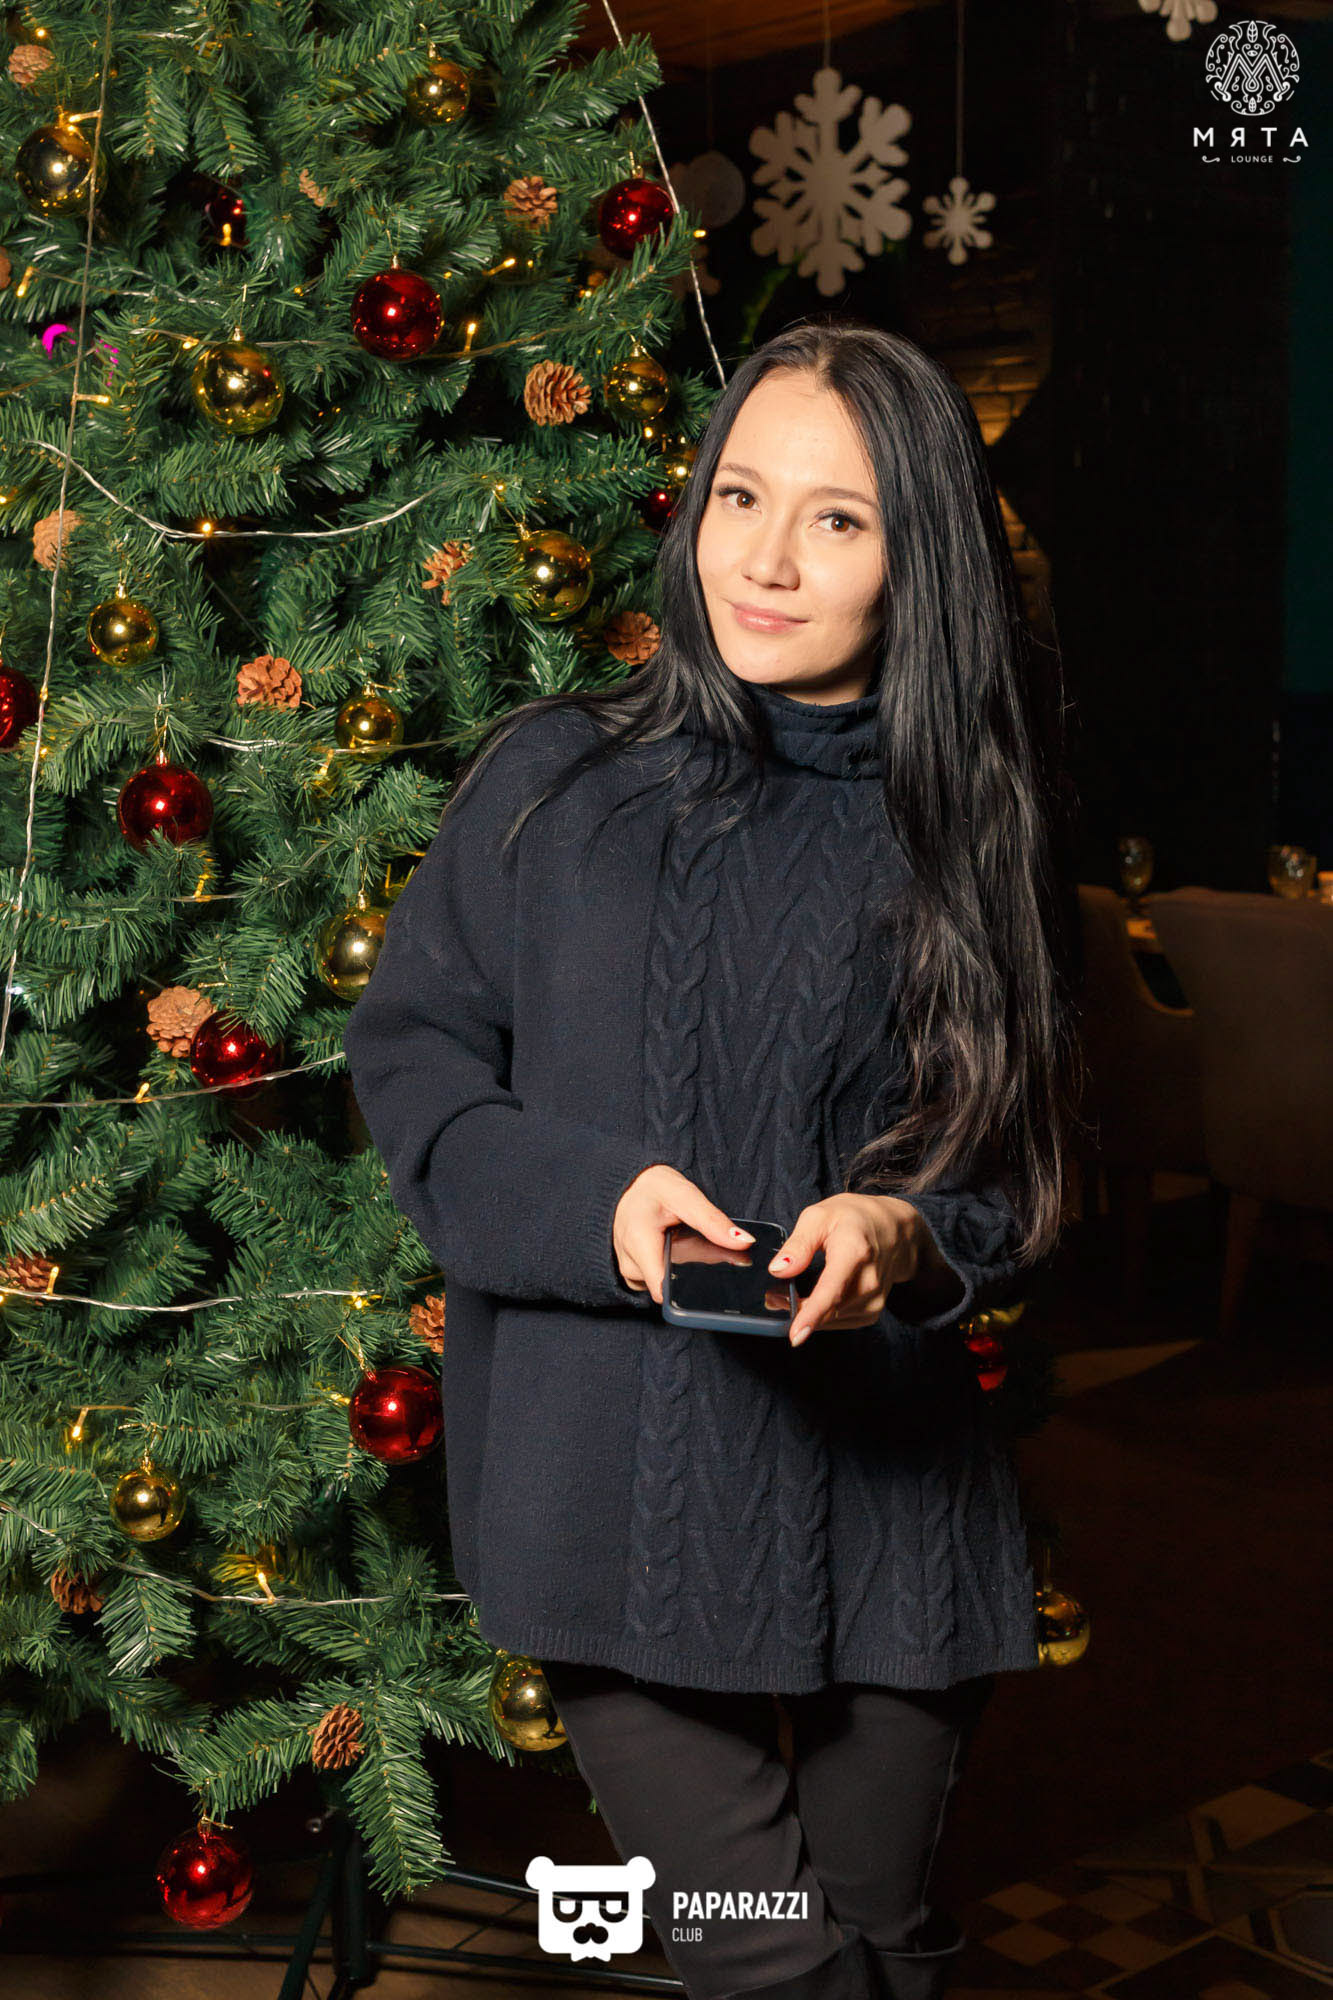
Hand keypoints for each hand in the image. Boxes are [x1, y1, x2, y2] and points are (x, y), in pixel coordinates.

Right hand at [613, 1164, 754, 1303]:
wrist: (628, 1185)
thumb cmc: (652, 1187)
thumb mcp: (685, 1195)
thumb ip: (712, 1221)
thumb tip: (743, 1241)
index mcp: (639, 1245)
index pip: (665, 1290)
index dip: (692, 1288)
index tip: (712, 1271)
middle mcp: (630, 1264)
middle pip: (672, 1285)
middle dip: (693, 1269)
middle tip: (698, 1240)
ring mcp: (630, 1271)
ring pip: (666, 1282)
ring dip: (683, 1266)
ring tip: (683, 1239)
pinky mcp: (634, 1272)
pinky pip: (658, 1278)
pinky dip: (671, 1267)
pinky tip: (674, 1247)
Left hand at [767, 1194, 947, 1346]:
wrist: (894, 1229)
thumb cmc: (854, 1219)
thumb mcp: (820, 1216)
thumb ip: (798, 1244)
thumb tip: (778, 1270)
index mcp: (854, 1252)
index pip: (832, 1290)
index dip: (812, 1314)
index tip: (795, 1336)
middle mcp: (870, 1281)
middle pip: (828, 1309)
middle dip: (797, 1310)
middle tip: (773, 1298)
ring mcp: (874, 1299)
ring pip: (831, 1319)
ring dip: (808, 1314)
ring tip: (791, 1297)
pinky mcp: (872, 1311)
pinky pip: (839, 1321)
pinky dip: (822, 1316)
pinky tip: (813, 1302)